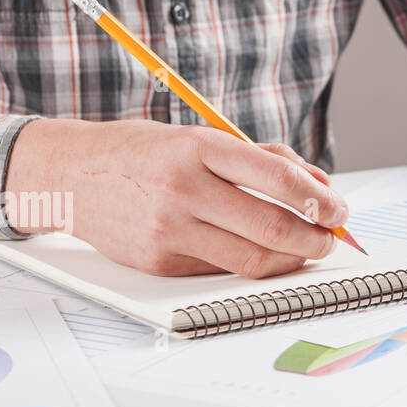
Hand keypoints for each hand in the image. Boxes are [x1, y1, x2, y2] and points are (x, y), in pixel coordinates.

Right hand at [4, 119, 348, 276]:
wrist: (68, 176)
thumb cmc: (144, 153)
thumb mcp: (200, 137)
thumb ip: (260, 159)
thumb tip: (319, 187)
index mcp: (197, 148)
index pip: (277, 178)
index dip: (319, 200)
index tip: (339, 211)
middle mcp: (183, 189)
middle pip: (272, 227)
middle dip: (315, 238)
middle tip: (331, 239)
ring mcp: (169, 230)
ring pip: (252, 259)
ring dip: (291, 259)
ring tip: (306, 249)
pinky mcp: (161, 262)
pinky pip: (222, 269)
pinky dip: (250, 262)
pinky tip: (258, 251)